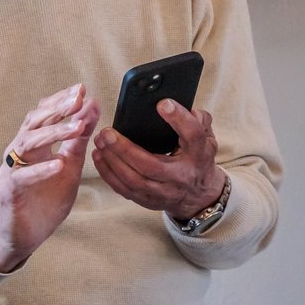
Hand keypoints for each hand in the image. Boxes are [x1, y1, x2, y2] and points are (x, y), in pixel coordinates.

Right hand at [0, 84, 101, 273]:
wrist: (27, 234)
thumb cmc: (46, 199)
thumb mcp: (70, 166)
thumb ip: (79, 140)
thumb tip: (92, 109)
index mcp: (33, 145)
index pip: (43, 115)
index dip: (60, 101)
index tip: (82, 90)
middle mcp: (19, 152)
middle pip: (34, 123)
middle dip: (57, 109)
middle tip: (78, 98)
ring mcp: (12, 170)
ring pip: (27, 143)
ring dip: (53, 133)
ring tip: (76, 127)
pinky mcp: (10, 191)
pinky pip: (23, 177)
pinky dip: (41, 169)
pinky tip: (58, 163)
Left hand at [92, 98, 226, 218]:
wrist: (199, 195)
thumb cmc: (197, 159)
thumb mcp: (205, 138)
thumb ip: (196, 120)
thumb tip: (173, 104)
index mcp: (199, 155)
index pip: (192, 135)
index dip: (179, 119)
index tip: (162, 104)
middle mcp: (182, 176)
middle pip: (151, 165)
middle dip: (125, 149)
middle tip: (107, 132)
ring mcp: (164, 192)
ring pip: (133, 180)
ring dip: (112, 161)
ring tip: (100, 142)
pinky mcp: (148, 201)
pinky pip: (124, 189)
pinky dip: (108, 173)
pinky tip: (99, 157)